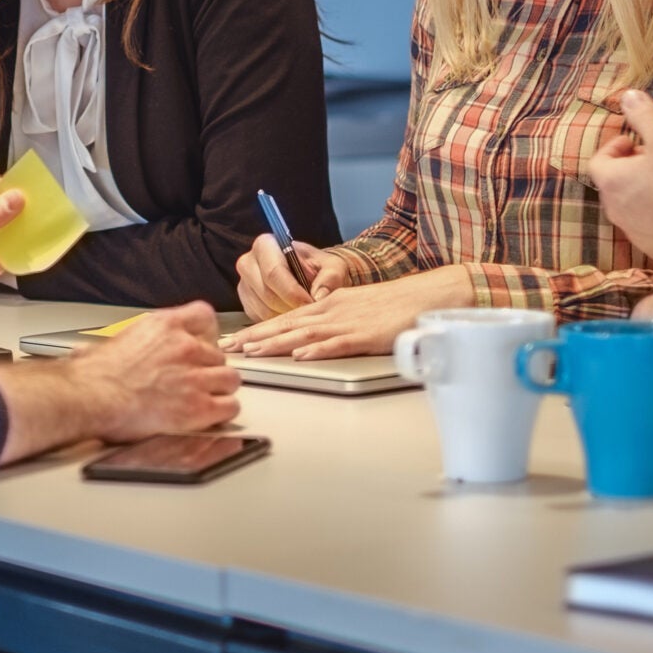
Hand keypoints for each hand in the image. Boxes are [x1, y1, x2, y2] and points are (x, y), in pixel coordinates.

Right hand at [61, 302, 242, 442]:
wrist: (90, 399)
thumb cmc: (93, 377)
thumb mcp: (113, 342)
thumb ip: (129, 342)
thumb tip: (103, 351)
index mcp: (164, 326)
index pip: (204, 316)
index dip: (207, 334)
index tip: (203, 344)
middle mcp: (184, 346)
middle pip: (218, 354)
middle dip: (208, 369)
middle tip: (194, 381)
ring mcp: (194, 376)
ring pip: (230, 379)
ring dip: (219, 390)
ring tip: (203, 399)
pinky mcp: (198, 406)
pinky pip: (230, 407)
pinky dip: (222, 413)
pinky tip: (208, 417)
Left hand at [225, 266, 472, 360]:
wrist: (425, 296)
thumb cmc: (391, 305)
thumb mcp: (352, 308)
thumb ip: (329, 320)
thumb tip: (305, 339)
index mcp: (326, 304)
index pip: (283, 318)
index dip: (256, 330)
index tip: (233, 341)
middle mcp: (330, 310)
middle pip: (285, 324)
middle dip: (254, 338)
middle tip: (227, 350)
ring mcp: (347, 323)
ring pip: (304, 333)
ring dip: (276, 344)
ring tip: (252, 353)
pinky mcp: (366, 335)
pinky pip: (338, 343)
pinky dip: (318, 349)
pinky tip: (301, 355)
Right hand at [234, 234, 351, 320]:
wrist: (313, 277)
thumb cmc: (321, 268)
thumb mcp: (333, 267)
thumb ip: (331, 278)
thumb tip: (319, 296)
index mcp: (266, 245)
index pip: (273, 272)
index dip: (293, 292)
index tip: (312, 303)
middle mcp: (248, 263)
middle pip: (266, 294)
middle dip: (291, 306)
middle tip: (311, 311)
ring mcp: (244, 286)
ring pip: (263, 310)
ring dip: (287, 317)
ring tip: (305, 312)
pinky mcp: (247, 305)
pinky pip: (261, 320)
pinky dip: (280, 323)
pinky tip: (294, 317)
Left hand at [584, 88, 652, 263]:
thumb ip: (643, 116)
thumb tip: (627, 95)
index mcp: (611, 181)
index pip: (598, 161)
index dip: (615, 148)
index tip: (635, 142)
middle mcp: (614, 209)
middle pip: (613, 183)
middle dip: (630, 168)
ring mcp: (632, 231)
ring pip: (629, 205)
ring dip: (642, 191)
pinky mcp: (651, 247)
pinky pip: (647, 226)